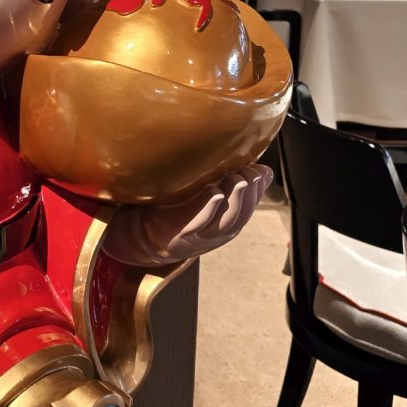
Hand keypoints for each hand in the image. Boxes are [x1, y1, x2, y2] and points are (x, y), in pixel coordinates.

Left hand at [101, 165, 272, 266]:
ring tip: (237, 179)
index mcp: (226, 222)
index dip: (258, 191)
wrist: (144, 235)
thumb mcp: (208, 196)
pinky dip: (207, 209)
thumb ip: (230, 184)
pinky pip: (197, 224)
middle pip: (239, 216)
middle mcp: (217, 233)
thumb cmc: (178, 210)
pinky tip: (214, 191)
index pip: (249, 207)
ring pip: (224, 222)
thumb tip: (263, 170)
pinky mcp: (180, 235)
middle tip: (251, 173)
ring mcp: (200, 237)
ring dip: (234, 200)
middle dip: (249, 195)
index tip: (262, 171)